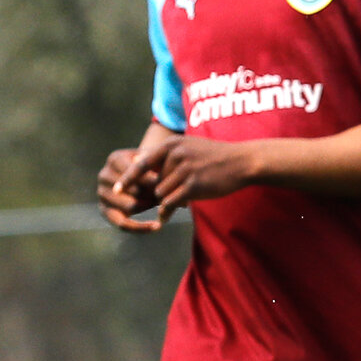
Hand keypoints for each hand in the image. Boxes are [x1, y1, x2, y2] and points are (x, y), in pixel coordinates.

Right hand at [96, 147, 163, 230]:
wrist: (139, 174)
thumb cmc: (152, 164)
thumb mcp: (155, 160)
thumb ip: (159, 169)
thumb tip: (169, 186)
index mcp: (115, 159)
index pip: (134, 172)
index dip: (153, 181)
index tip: (171, 187)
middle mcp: (104, 175)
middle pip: (134, 190)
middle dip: (154, 195)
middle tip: (171, 198)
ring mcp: (102, 193)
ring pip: (131, 206)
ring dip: (150, 206)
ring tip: (165, 205)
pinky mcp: (104, 210)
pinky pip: (122, 224)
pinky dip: (140, 227)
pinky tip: (157, 227)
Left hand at [134, 133, 262, 217]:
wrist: (242, 162)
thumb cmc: (216, 157)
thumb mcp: (190, 147)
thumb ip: (168, 156)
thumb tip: (143, 166)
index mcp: (172, 144)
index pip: (142, 162)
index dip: (128, 177)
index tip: (117, 189)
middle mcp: (176, 155)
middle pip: (154, 182)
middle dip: (161, 192)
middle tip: (175, 196)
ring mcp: (185, 170)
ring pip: (162, 193)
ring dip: (169, 200)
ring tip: (185, 197)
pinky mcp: (194, 186)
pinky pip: (171, 202)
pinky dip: (167, 211)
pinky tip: (167, 216)